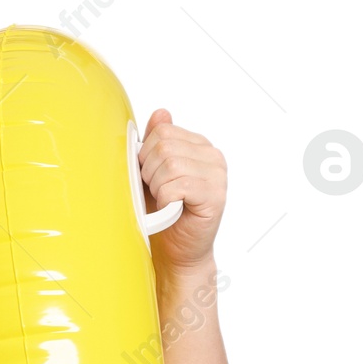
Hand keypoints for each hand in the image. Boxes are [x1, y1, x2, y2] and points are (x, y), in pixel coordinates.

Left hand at [137, 108, 225, 272]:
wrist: (174, 250)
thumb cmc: (161, 212)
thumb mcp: (152, 172)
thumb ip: (156, 143)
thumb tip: (161, 113)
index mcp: (198, 146)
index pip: (162, 132)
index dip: (145, 156)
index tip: (149, 177)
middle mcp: (212, 156)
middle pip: (164, 147)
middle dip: (149, 173)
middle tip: (156, 192)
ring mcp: (217, 175)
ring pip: (170, 164)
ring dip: (157, 187)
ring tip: (164, 201)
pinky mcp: (215, 196)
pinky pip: (178, 186)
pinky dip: (165, 199)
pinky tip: (170, 209)